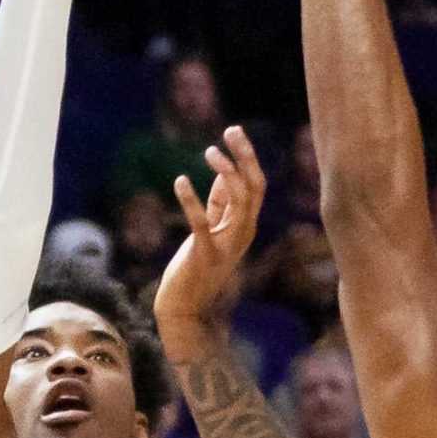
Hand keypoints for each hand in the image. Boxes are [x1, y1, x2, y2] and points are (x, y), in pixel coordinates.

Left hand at [154, 127, 267, 346]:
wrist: (186, 307)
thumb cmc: (197, 267)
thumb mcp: (213, 229)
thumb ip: (220, 203)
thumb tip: (222, 171)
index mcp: (246, 225)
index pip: (256, 184)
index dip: (247, 156)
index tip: (233, 131)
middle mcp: (243, 233)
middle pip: (255, 187)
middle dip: (245, 156)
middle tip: (231, 130)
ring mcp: (227, 244)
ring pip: (240, 201)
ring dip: (226, 173)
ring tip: (209, 152)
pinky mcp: (205, 254)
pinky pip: (202, 222)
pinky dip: (191, 200)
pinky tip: (180, 181)